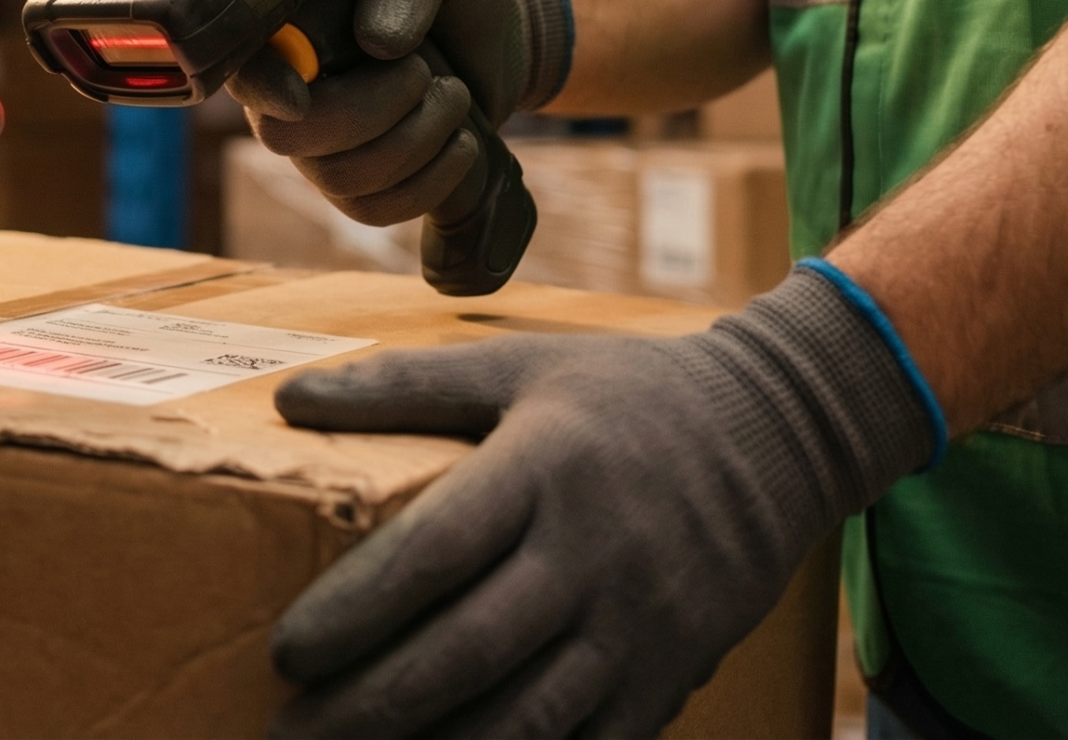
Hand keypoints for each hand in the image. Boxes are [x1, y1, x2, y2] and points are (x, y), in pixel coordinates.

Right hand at [228, 0, 565, 223]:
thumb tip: (375, 44)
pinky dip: (429, 183)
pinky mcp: (363, 186)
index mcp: (292, 25)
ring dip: (415, 142)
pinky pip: (374, 210)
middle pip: (285, 135)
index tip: (301, 97)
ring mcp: (322, 147)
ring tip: (456, 96)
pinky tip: (460, 144)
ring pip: (340, 179)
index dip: (263, 86)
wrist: (504, 35)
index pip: (244, 65)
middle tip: (427, 71)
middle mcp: (292, 90)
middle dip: (369, 112)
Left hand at [268, 270, 934, 737]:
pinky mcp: (671, 675)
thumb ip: (407, 384)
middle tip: (289, 728)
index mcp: (547, 467)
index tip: (286, 650)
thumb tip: (291, 401)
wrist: (781, 433)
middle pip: (468, 652)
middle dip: (369, 705)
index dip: (356, 609)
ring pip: (525, 718)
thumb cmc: (629, 395)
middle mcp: (594, 553)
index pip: (435, 551)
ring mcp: (639, 625)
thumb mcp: (521, 365)